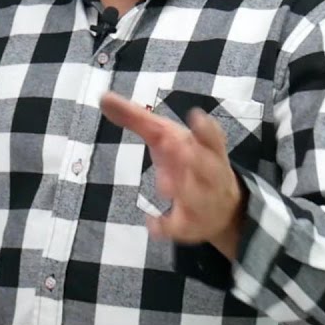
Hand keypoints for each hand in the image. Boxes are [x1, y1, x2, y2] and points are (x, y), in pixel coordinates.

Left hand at [100, 93, 244, 256]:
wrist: (222, 207)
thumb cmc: (188, 160)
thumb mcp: (164, 137)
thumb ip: (136, 118)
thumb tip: (102, 96)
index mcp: (206, 148)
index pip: (212, 137)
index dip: (206, 128)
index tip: (196, 115)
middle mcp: (210, 174)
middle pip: (208, 167)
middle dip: (196, 160)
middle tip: (180, 151)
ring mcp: (203, 201)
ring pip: (197, 198)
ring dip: (183, 192)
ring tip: (163, 187)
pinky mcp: (191, 225)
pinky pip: (180, 228)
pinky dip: (167, 227)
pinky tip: (151, 223)